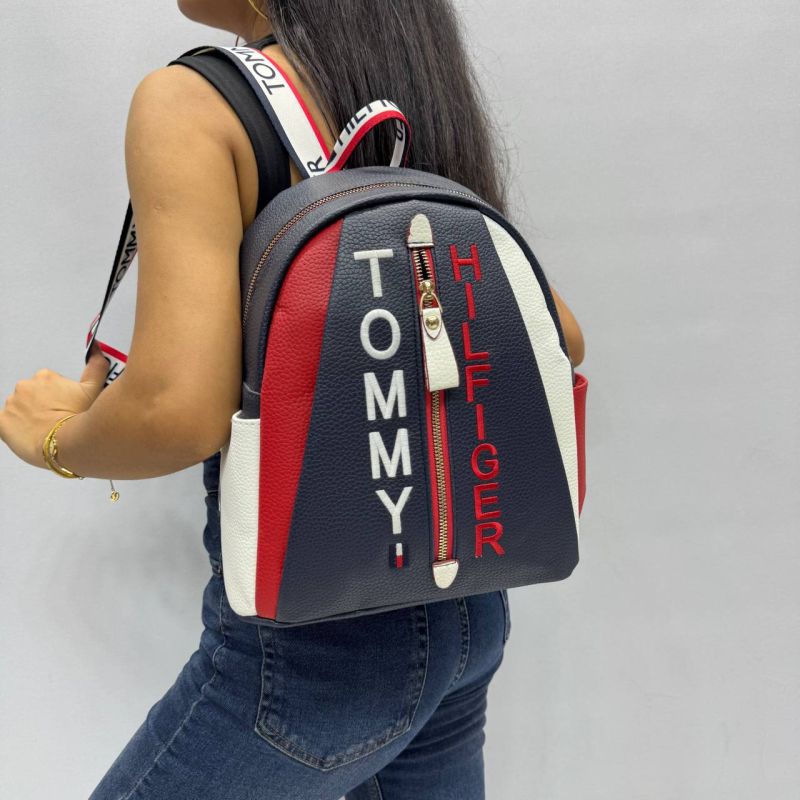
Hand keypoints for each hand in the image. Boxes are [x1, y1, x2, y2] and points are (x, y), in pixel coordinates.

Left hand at [0, 342, 109, 468]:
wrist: (64, 444)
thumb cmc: (77, 418)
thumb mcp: (94, 389)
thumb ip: (95, 367)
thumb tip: (96, 351)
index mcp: (45, 376)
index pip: (48, 384)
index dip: (58, 397)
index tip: (64, 405)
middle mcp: (25, 387)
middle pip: (32, 395)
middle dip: (41, 405)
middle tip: (56, 418)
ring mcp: (12, 404)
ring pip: (18, 409)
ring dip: (28, 417)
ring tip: (44, 429)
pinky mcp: (2, 421)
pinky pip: (3, 423)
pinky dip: (12, 428)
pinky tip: (26, 433)